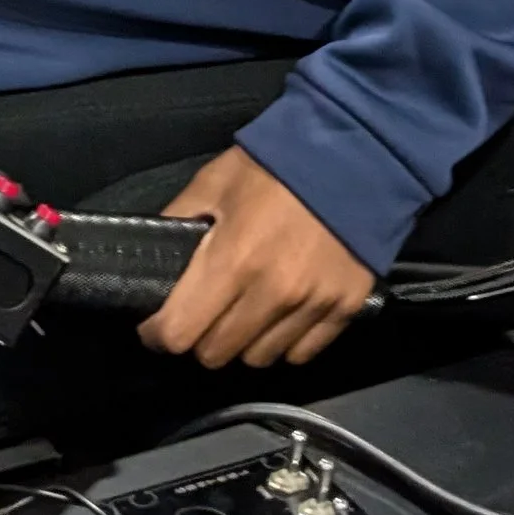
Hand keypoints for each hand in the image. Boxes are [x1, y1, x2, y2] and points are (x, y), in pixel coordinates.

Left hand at [138, 146, 375, 369]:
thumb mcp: (214, 181)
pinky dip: (284, 342)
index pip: (179, 333)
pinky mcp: (345, 309)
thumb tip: (158, 254)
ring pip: (258, 358)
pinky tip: (280, 316)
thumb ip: (180, 219)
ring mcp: (312, 305)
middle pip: (216, 353)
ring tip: (244, 313)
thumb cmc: (277, 165)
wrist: (357, 156)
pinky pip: (301, 353)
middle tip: (203, 314)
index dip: (158, 335)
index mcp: (232, 261)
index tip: (155, 327)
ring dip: (243, 342)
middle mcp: (272, 293)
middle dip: (199, 338)